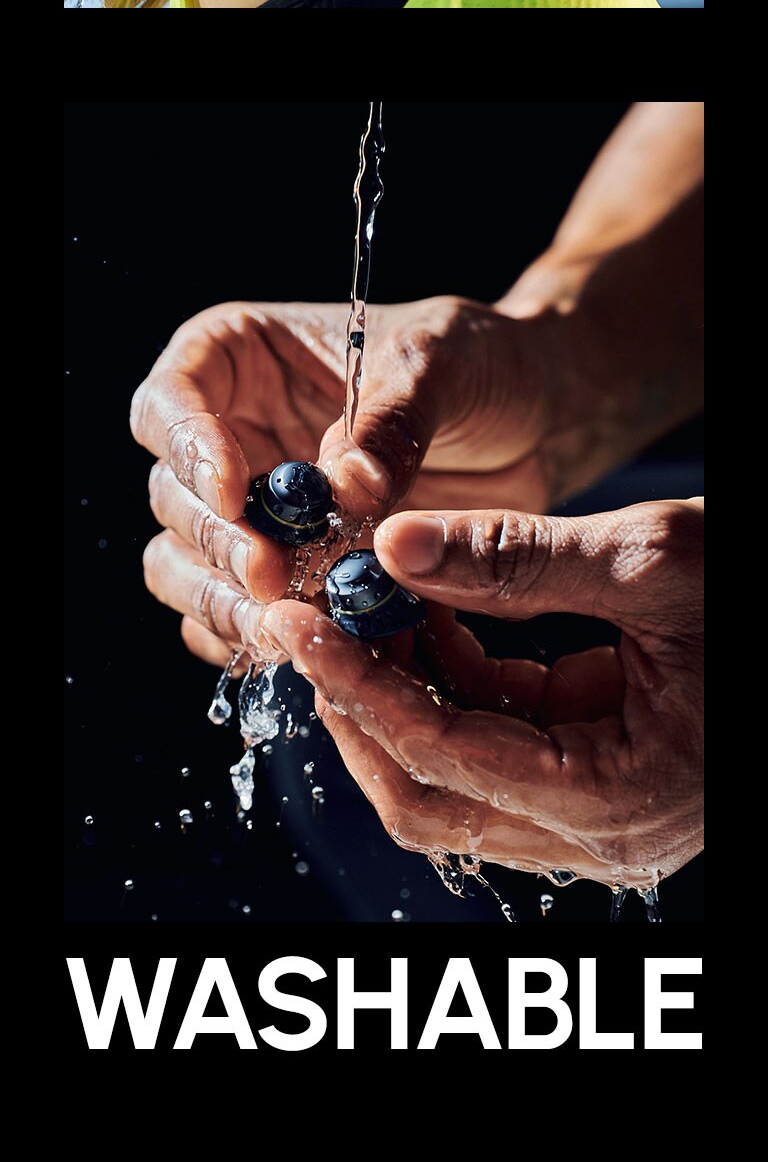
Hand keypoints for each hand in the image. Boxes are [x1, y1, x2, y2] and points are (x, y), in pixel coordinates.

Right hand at [133, 293, 568, 678]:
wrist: (535, 423)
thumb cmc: (480, 362)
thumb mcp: (442, 363)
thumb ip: (393, 419)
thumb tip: (344, 487)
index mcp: (242, 356)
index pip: (172, 399)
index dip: (187, 446)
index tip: (235, 492)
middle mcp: (232, 435)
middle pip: (174, 495)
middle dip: (215, 542)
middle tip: (270, 577)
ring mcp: (255, 512)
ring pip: (187, 567)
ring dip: (223, 602)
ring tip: (286, 625)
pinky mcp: (287, 575)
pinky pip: (238, 619)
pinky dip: (259, 639)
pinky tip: (308, 646)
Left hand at [263, 497, 703, 892]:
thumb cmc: (759, 594)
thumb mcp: (651, 561)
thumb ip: (520, 560)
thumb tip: (396, 542)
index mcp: (621, 800)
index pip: (449, 758)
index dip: (362, 686)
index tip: (298, 619)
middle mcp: (602, 835)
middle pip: (430, 798)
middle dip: (357, 704)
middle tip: (301, 613)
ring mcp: (596, 815)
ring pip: (451, 777)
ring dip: (392, 692)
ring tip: (351, 598)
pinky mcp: (592, 776)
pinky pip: (492, 743)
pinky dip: (443, 681)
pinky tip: (417, 607)